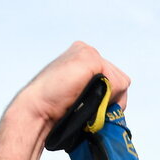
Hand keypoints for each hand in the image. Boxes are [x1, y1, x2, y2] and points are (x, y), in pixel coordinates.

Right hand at [12, 41, 130, 127]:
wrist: (38, 109)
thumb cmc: (57, 109)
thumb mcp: (82, 95)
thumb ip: (99, 90)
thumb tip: (119, 102)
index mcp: (83, 57)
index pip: (114, 79)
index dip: (109, 99)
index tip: (89, 106)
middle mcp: (86, 51)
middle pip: (121, 80)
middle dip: (111, 99)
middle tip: (88, 106)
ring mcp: (88, 52)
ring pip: (121, 83)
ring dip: (109, 100)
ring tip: (85, 102)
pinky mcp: (90, 58)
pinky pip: (117, 83)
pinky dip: (107, 97)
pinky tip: (86, 98)